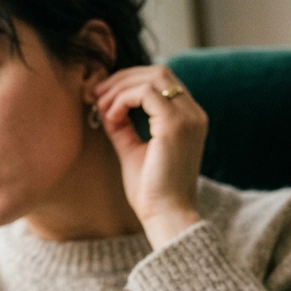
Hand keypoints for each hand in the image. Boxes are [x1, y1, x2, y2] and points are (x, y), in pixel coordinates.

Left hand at [94, 65, 207, 249]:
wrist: (167, 217)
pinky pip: (144, 92)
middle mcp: (193, 114)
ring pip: (152, 77)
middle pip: (159, 72)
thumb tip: (106, 107)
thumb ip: (123, 128)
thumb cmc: (152, 194)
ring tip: (100, 106)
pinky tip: (109, 117)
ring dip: (120, 88)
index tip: (104, 97)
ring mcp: (187, 117)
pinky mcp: (174, 124)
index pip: (162, 83)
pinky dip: (122, 99)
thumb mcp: (133, 152)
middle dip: (123, 78)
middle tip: (97, 93)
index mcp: (189, 120)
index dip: (130, 83)